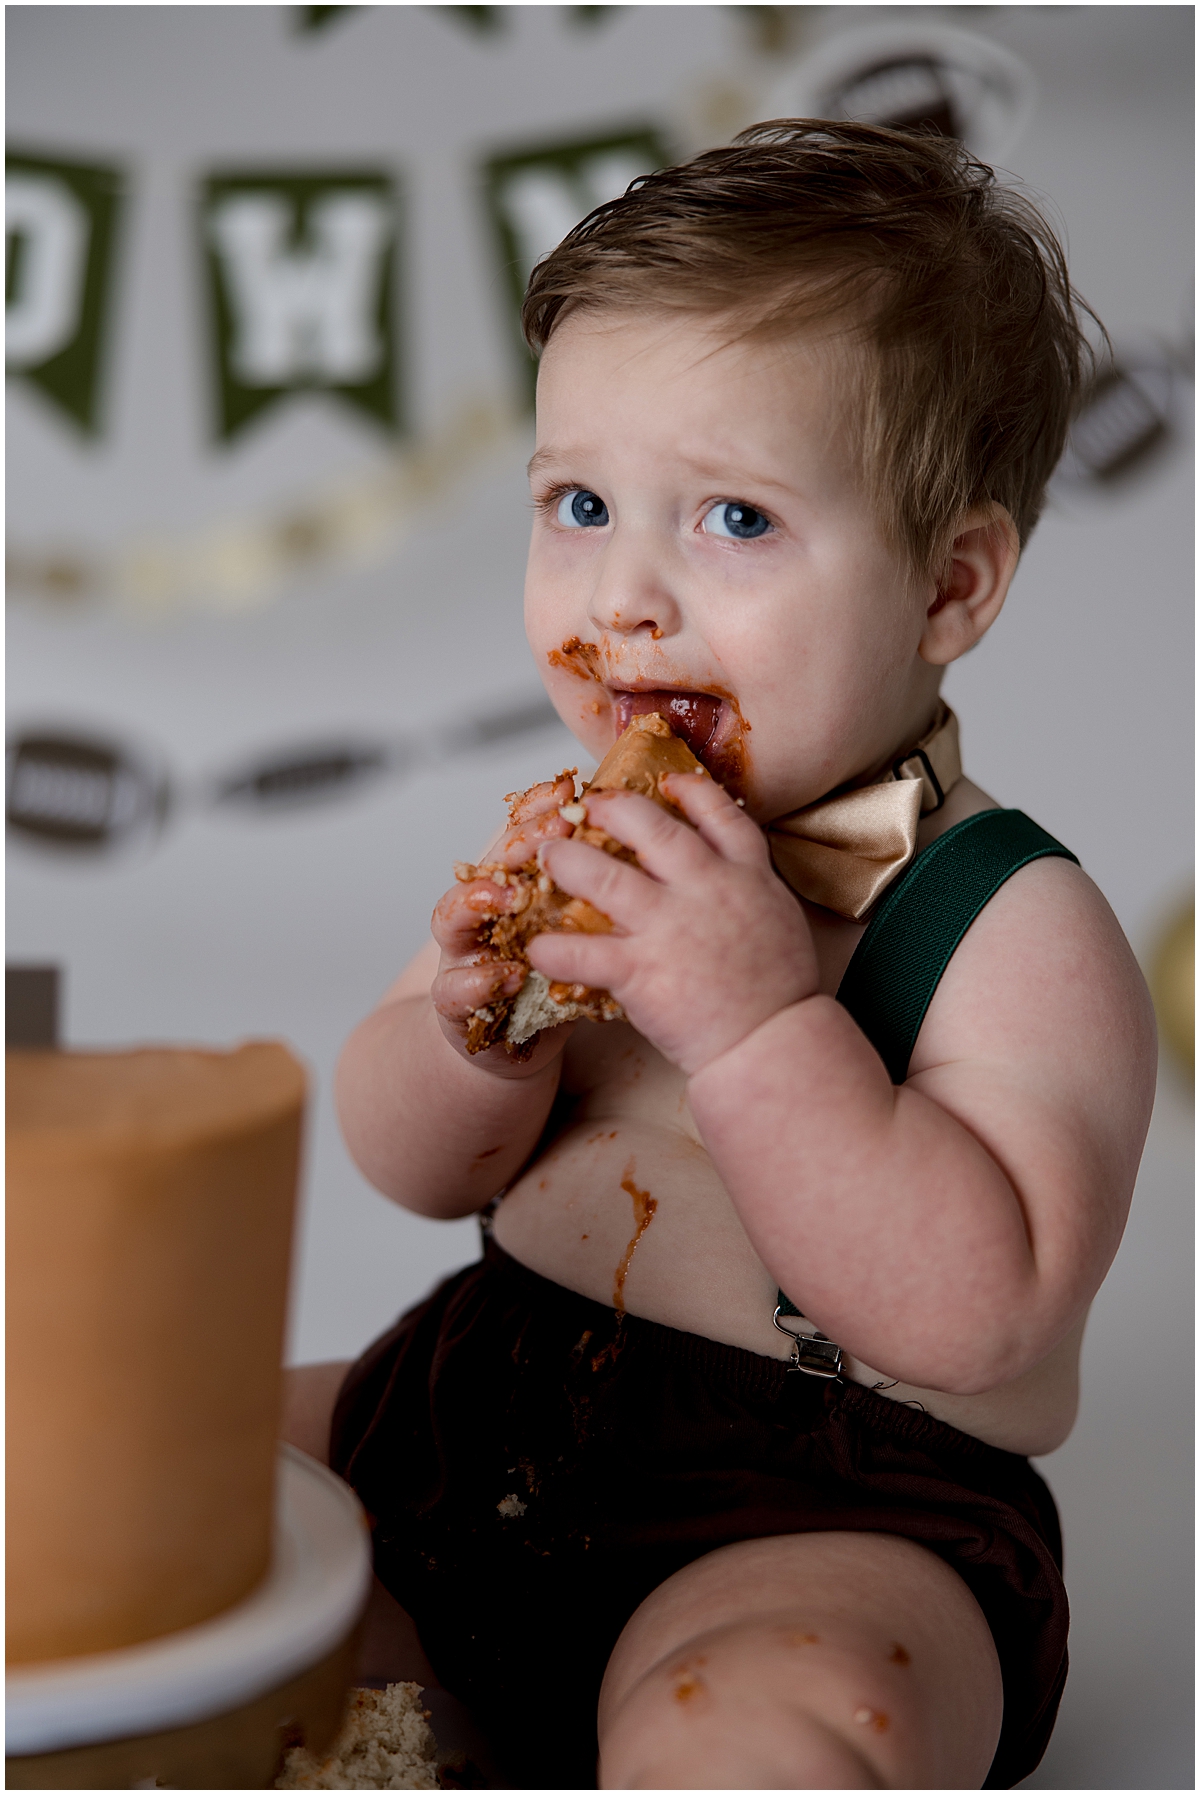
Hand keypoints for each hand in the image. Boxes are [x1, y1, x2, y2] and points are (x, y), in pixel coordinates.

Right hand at [430, 771, 578, 1076]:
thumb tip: (653, 837)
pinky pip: (456, 989)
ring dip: (478, 901)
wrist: (510, 1042)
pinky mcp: (457, 1003)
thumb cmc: (555, 975)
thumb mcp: (583, 926)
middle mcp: (483, 910)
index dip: (538, 808)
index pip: (520, 832)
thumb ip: (604, 887)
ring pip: (451, 916)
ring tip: (508, 895)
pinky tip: (509, 974)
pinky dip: (479, 981)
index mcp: (516, 882)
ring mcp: (463, 954)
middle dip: (517, 842)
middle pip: (489, 862)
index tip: (568, 788)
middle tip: (554, 831)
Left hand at [527, 773, 818, 1075]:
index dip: (690, 790)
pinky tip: (536, 948)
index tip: (669, 780)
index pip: (719, 813)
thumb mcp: (779, 917)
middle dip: (612, 809)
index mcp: (746, 875)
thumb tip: (727, 874)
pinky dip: (553, 948)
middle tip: (589, 807)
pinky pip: (582, 952)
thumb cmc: (778, 991)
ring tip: (548, 856)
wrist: (772, 1041)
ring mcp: (669, 927)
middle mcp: (705, 889)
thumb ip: (748, 888)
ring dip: (567, 862)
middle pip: (650, 827)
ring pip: (603, 876)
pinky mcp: (641, 970)